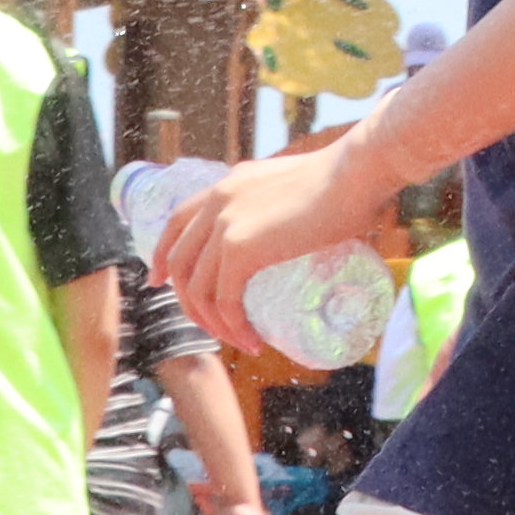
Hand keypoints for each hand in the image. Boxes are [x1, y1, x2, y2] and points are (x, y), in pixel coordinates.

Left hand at [152, 131, 390, 328]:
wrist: (355, 174)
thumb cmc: (344, 179)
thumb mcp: (295, 185)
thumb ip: (282, 202)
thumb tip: (296, 225)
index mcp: (227, 185)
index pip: (177, 221)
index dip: (162, 255)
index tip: (159, 281)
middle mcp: (217, 201)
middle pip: (180, 262)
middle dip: (184, 300)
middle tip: (203, 324)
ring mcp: (225, 224)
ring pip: (198, 288)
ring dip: (212, 323)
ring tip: (238, 339)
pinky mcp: (241, 248)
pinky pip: (224, 300)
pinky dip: (233, 327)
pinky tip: (251, 341)